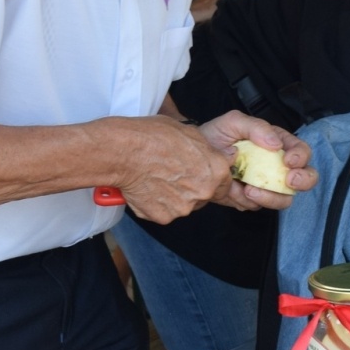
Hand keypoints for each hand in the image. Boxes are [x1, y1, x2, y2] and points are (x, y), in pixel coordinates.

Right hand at [115, 117, 239, 223]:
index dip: (211, 176)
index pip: (225, 182)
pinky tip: (147, 186)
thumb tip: (219, 154)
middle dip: (192, 186)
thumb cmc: (152, 137)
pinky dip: (156, 203)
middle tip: (173, 172)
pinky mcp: (163, 217)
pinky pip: (164, 211)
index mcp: (215, 170)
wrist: (124, 152)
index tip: (200, 172)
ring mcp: (184, 208)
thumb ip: (208, 150)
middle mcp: (203, 192)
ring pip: (184, 204)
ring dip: (174, 195)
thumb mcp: (190, 132)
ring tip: (157, 177)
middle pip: (204, 195)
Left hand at [198, 110, 316, 210]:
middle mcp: (276, 166)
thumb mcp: (233, 122)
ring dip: (270, 197)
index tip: (288, 161)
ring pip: (284, 199)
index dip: (301, 157)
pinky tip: (234, 191)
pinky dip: (247, 201)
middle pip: (305, 178)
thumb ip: (256, 127)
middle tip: (289, 181)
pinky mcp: (253, 200)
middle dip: (303, 181)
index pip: (301, 150)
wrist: (192, 158)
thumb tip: (275, 144)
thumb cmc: (214, 136)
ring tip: (248, 189)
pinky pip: (259, 206)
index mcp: (278, 144)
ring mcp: (266, 185)